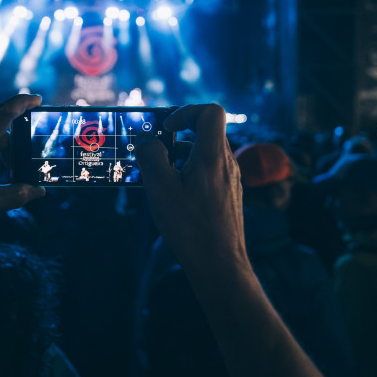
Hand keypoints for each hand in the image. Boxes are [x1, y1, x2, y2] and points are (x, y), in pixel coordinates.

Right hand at [135, 104, 245, 269]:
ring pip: (205, 153)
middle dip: (177, 138)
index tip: (167, 129)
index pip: (211, 112)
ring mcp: (230, 179)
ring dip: (181, 158)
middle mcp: (226, 163)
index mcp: (212, 157)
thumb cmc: (190, 228)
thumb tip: (145, 138)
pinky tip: (175, 196)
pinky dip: (190, 174)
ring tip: (162, 179)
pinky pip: (209, 171)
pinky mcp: (229, 194)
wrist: (219, 264)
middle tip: (155, 155)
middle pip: (205, 132)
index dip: (186, 112)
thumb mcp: (161, 190)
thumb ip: (151, 157)